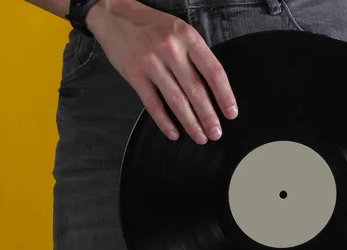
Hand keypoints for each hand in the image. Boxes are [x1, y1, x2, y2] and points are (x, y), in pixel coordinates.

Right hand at [85, 0, 237, 143]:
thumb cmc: (153, 26)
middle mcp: (172, 50)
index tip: (231, 113)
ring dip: (190, 122)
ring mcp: (152, 63)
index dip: (224, 95)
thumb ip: (196, 55)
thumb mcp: (181, 31)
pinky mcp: (135, 75)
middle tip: (216, 133)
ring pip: (176, 100)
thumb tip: (214, 88)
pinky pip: (153, 103)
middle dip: (208, 116)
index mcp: (189, 38)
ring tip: (200, 137)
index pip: (213, 71)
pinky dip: (164, 121)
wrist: (115, 15)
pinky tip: (173, 133)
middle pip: (196, 90)